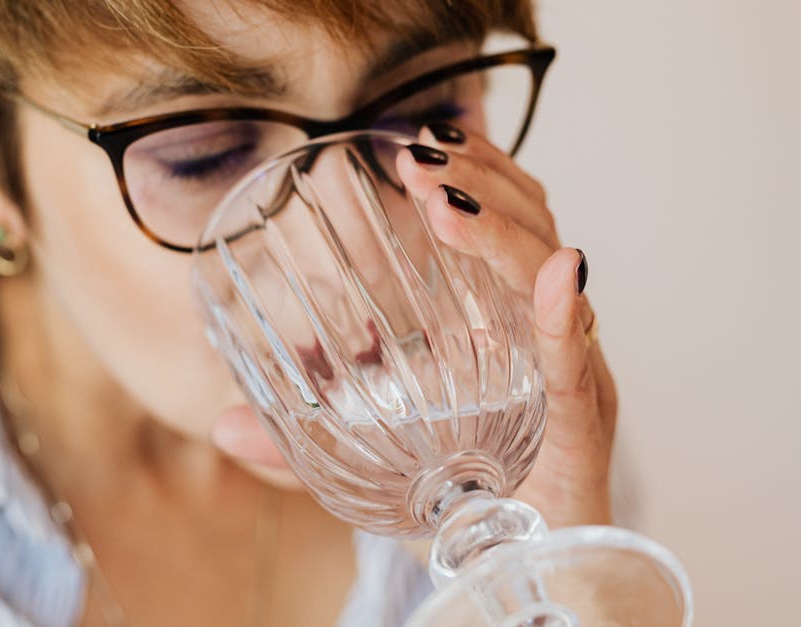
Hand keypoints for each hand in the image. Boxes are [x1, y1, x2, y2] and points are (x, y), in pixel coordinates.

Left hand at [213, 125, 617, 526]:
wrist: (526, 571)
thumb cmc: (462, 504)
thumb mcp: (374, 462)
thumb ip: (306, 446)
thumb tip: (222, 426)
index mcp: (501, 326)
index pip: (502, 228)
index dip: (472, 180)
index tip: (416, 148)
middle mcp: (540, 334)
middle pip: (531, 230)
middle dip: (481, 183)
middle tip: (421, 161)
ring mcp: (565, 371)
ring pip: (552, 274)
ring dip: (504, 227)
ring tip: (447, 198)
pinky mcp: (578, 421)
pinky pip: (574, 359)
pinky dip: (561, 314)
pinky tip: (555, 275)